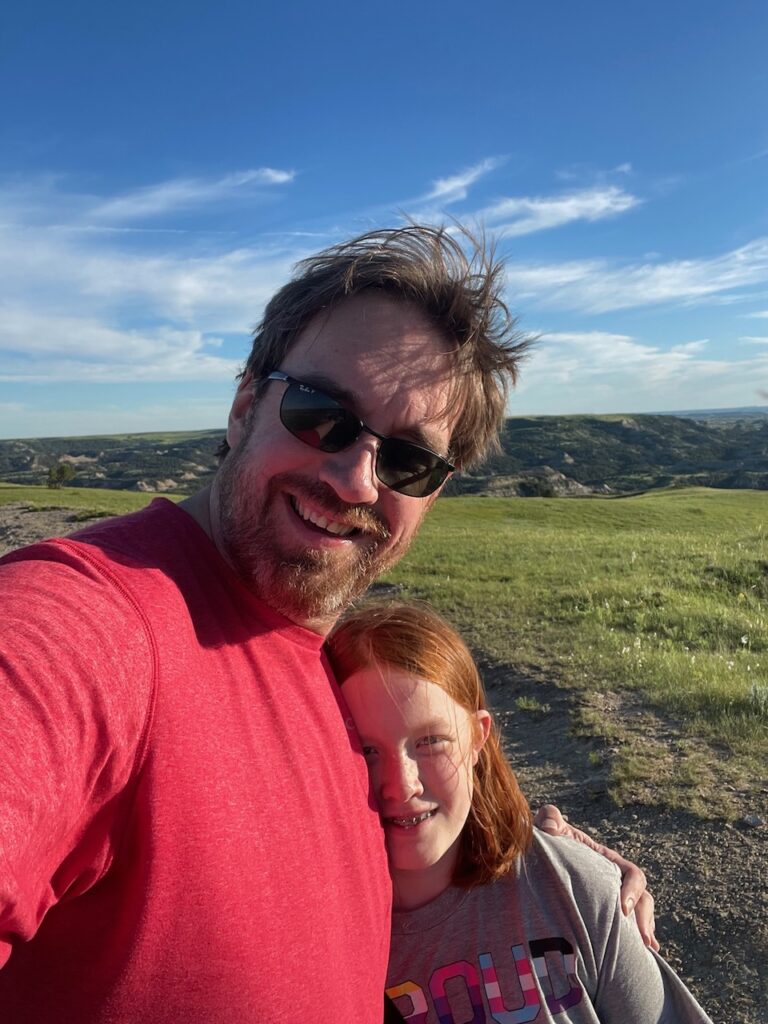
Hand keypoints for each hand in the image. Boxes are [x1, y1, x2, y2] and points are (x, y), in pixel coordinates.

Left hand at [534, 804, 658, 950]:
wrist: (543, 860)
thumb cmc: (551, 843)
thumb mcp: (551, 830)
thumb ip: (550, 819)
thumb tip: (550, 824)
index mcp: (609, 862)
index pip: (632, 875)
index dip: (632, 890)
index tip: (623, 908)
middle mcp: (616, 883)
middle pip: (643, 901)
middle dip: (644, 919)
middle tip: (643, 939)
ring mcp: (612, 901)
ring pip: (639, 917)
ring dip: (644, 932)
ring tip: (645, 949)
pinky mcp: (605, 918)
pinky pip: (626, 932)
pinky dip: (635, 945)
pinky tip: (642, 958)